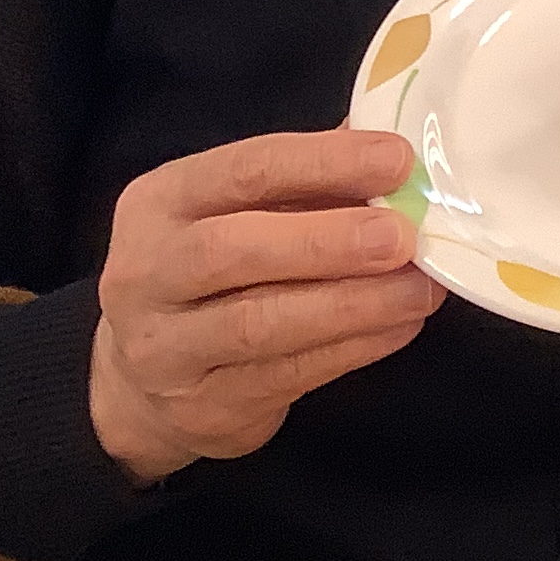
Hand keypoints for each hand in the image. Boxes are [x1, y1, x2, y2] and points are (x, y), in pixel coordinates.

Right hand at [89, 129, 445, 483]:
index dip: (324, 162)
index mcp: (161, 203)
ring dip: (353, 304)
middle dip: (328, 242)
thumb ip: (310, 181)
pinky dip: (354, 348)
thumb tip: (400, 151)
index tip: (397, 161)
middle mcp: (147, 273)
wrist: (139, 386)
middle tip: (401, 237)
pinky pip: (288, 375)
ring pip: (260, 325)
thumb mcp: (239, 213)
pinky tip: (400, 326)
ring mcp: (165, 349)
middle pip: (232, 251)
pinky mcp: (203, 408)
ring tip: (419, 288)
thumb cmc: (214, 273)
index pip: (242, 170)